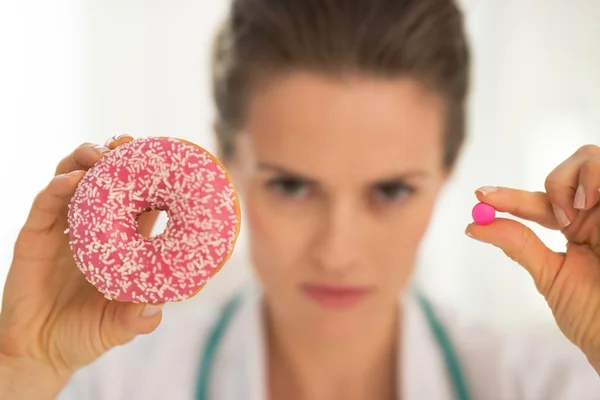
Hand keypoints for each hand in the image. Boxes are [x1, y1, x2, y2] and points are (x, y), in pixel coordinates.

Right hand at [0, 135, 162, 395]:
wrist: (40, 353)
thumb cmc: (86, 335)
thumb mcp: (119, 328)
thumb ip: (138, 319)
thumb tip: (157, 308)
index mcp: (121, 243)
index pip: (141, 202)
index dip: (152, 181)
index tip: (167, 161)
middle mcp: (94, 229)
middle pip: (107, 182)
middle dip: (119, 158)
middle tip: (132, 143)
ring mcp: (62, 230)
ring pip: (74, 182)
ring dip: (87, 160)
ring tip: (102, 153)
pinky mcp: (34, 238)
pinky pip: (44, 205)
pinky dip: (57, 188)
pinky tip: (72, 180)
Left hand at [465, 144, 599, 371]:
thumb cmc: (594, 315)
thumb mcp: (551, 276)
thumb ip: (518, 245)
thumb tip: (473, 226)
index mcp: (577, 227)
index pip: (539, 202)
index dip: (509, 196)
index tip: (480, 195)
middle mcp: (597, 212)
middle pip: (574, 165)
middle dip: (557, 181)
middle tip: (554, 216)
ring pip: (592, 158)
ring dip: (577, 178)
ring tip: (573, 214)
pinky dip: (596, 178)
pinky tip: (586, 204)